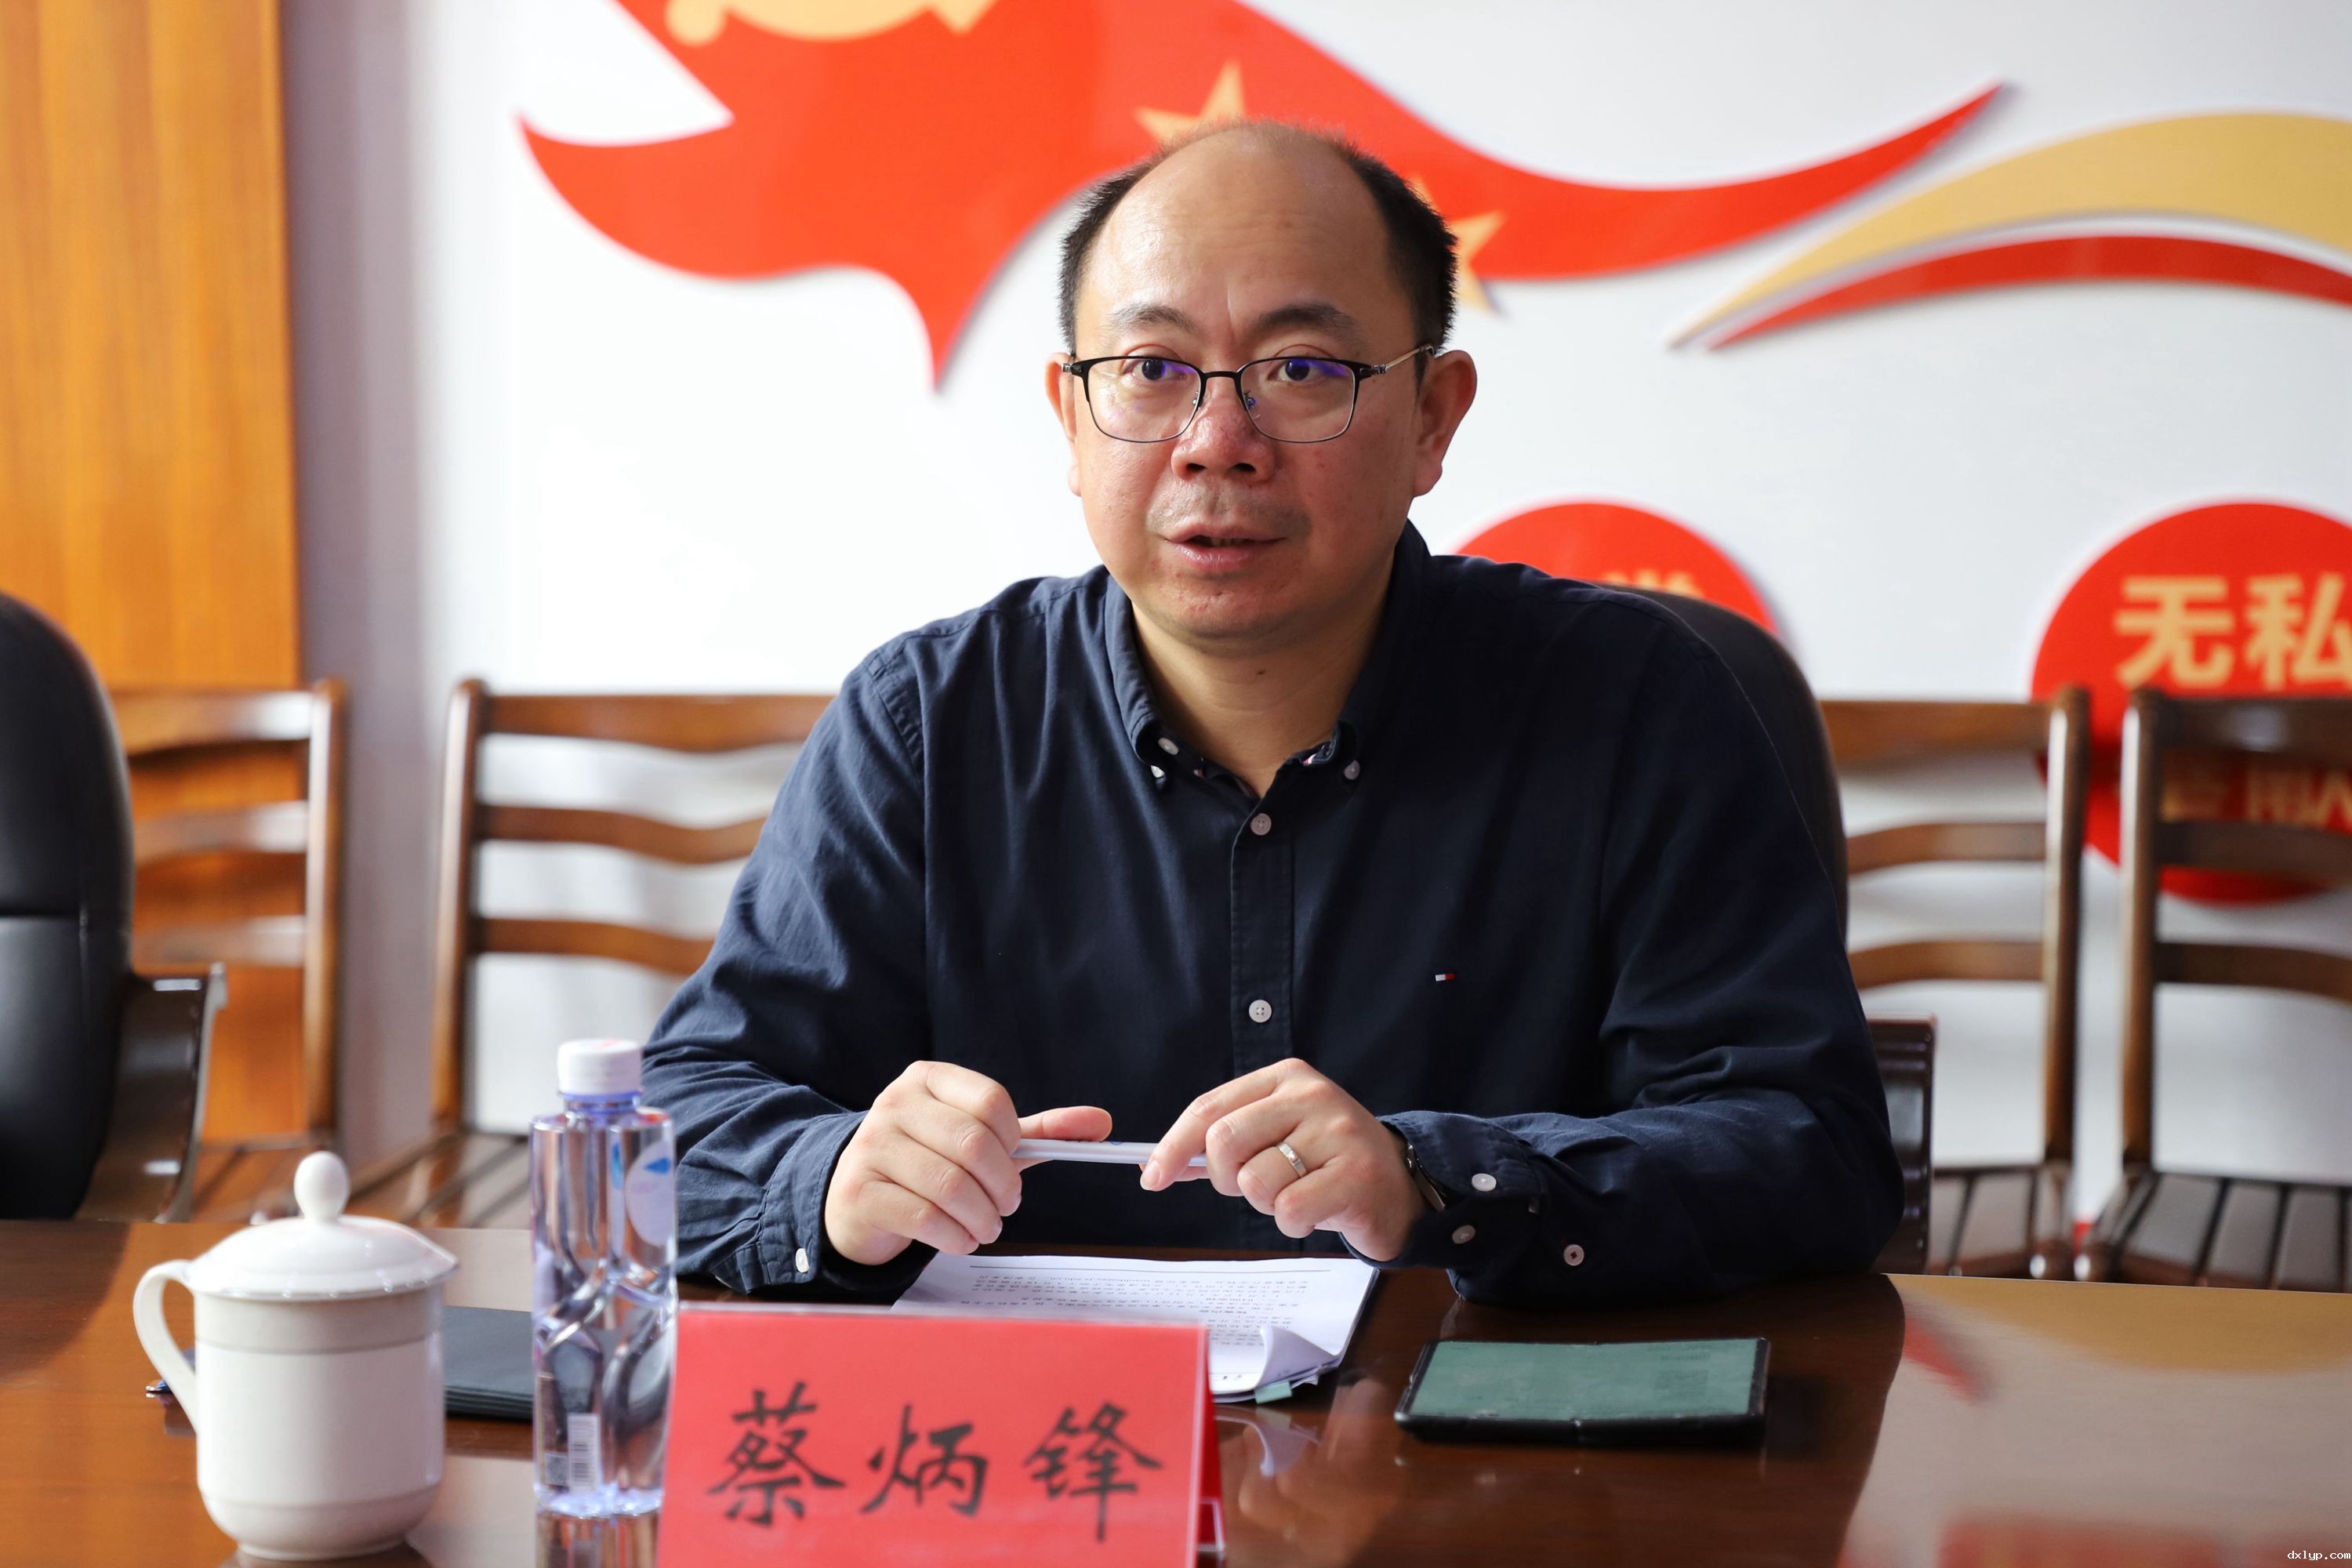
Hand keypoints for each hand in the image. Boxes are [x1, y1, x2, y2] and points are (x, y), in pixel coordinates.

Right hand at [823, 1060, 1111, 1266]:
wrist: (857, 1198)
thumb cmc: (929, 1163)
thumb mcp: (982, 1141)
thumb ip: (1038, 1132)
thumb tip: (1102, 1122)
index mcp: (928, 1080)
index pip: (990, 1100)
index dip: (1014, 1139)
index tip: (1014, 1163)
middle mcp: (895, 1104)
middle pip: (973, 1144)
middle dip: (1003, 1186)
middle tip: (1008, 1205)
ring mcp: (871, 1147)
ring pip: (950, 1184)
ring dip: (982, 1217)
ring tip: (986, 1227)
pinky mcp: (860, 1191)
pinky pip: (925, 1217)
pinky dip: (956, 1236)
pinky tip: (961, 1239)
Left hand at [1139, 1058, 1428, 1260]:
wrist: (1400, 1188)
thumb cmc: (1326, 1164)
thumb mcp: (1277, 1135)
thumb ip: (1228, 1141)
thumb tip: (1166, 1163)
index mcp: (1287, 1078)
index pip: (1210, 1108)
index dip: (1173, 1146)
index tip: (1152, 1177)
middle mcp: (1313, 1095)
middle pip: (1224, 1142)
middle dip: (1225, 1179)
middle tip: (1253, 1189)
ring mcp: (1338, 1131)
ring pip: (1255, 1182)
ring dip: (1266, 1205)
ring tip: (1297, 1195)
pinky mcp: (1356, 1174)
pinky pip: (1289, 1210)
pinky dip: (1294, 1224)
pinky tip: (1317, 1211)